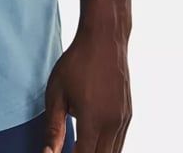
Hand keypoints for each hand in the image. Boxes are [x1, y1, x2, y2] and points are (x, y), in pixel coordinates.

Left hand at [42, 27, 131, 152]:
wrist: (104, 39)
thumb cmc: (76, 63)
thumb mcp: (56, 92)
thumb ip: (54, 127)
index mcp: (92, 119)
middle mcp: (112, 124)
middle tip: (70, 148)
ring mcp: (123, 120)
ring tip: (79, 145)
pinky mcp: (128, 115)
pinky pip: (119, 142)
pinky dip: (106, 148)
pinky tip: (92, 142)